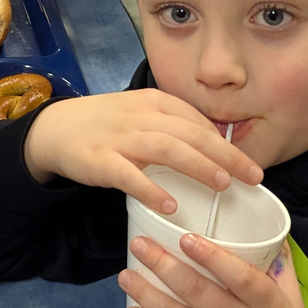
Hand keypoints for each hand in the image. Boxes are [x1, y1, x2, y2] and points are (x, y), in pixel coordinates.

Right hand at [23, 89, 263, 212]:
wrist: (55, 127)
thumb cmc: (108, 124)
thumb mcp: (142, 114)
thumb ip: (173, 126)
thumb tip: (214, 147)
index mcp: (156, 102)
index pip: (198, 120)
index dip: (227, 142)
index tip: (249, 165)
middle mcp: (142, 115)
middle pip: (191, 133)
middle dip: (225, 154)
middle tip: (252, 176)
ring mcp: (121, 137)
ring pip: (167, 148)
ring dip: (198, 165)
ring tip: (222, 184)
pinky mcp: (100, 160)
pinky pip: (128, 174)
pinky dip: (150, 189)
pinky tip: (170, 205)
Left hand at [120, 236, 307, 307]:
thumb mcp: (290, 293)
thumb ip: (276, 259)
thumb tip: (262, 219)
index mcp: (268, 305)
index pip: (240, 278)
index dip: (212, 257)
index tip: (186, 237)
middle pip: (198, 294)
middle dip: (163, 266)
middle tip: (140, 245)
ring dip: (147, 295)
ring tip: (126, 275)